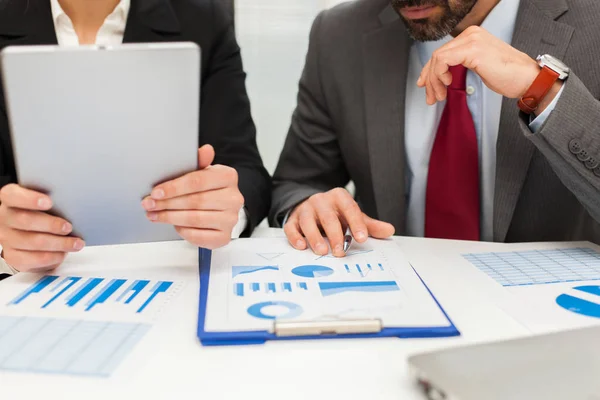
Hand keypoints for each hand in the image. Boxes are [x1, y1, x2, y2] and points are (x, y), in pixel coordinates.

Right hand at [0, 185, 84, 271]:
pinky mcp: (14, 257)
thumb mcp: (44, 203)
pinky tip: (64, 253)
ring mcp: (7, 239)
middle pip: (25, 220)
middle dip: (51, 224)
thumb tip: (73, 203)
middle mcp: (4, 218)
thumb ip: (52, 200)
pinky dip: (54, 256)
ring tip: (76, 243)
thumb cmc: (41, 213)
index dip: (30, 199)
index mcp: (10, 199)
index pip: (13, 196)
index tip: (49, 202)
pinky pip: (35, 258)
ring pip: (34, 242)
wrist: (29, 234)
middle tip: (68, 227)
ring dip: (59, 243)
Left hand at [142, 145, 243, 249]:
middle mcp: (234, 198)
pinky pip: (199, 236)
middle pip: (195, 201)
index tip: (155, 192)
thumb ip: (200, 162)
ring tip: (154, 215)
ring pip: (195, 219)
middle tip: (149, 204)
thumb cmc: (207, 188)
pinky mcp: (224, 236)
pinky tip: (173, 225)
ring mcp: (230, 219)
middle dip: (167, 204)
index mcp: (228, 176)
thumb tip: (206, 150)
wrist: (221, 208)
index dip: (174, 187)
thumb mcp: (202, 171)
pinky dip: (183, 231)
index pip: (198, 181)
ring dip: (170, 217)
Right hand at [284, 188, 394, 256]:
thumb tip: (389, 231)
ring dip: (315, 237)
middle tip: (340, 252)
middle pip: (328, 217)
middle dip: (335, 235)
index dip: (356, 223)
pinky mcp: (293, 219)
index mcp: (339, 197)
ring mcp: (305, 209)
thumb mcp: (353, 216)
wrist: (312, 206)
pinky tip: (302, 246)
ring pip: (308, 221)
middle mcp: (321, 201)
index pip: (350, 208)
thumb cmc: (335, 214)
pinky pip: (292, 227)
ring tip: (322, 251)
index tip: (362, 238)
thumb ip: (369, 225)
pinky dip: (295, 237)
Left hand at [417, 26, 559, 109]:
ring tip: (439, 96)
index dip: (429, 71)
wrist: (527, 79)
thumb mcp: (479, 66)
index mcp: (473, 36)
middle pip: (437, 55)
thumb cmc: (509, 76)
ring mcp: (471, 40)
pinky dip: (439, 75)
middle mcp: (471, 34)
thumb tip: (441, 73)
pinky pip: (443, 60)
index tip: (425, 86)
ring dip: (433, 81)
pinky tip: (446, 85)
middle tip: (431, 97)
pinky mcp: (472, 50)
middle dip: (429, 79)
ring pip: (437, 59)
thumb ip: (461, 64)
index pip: (442, 52)